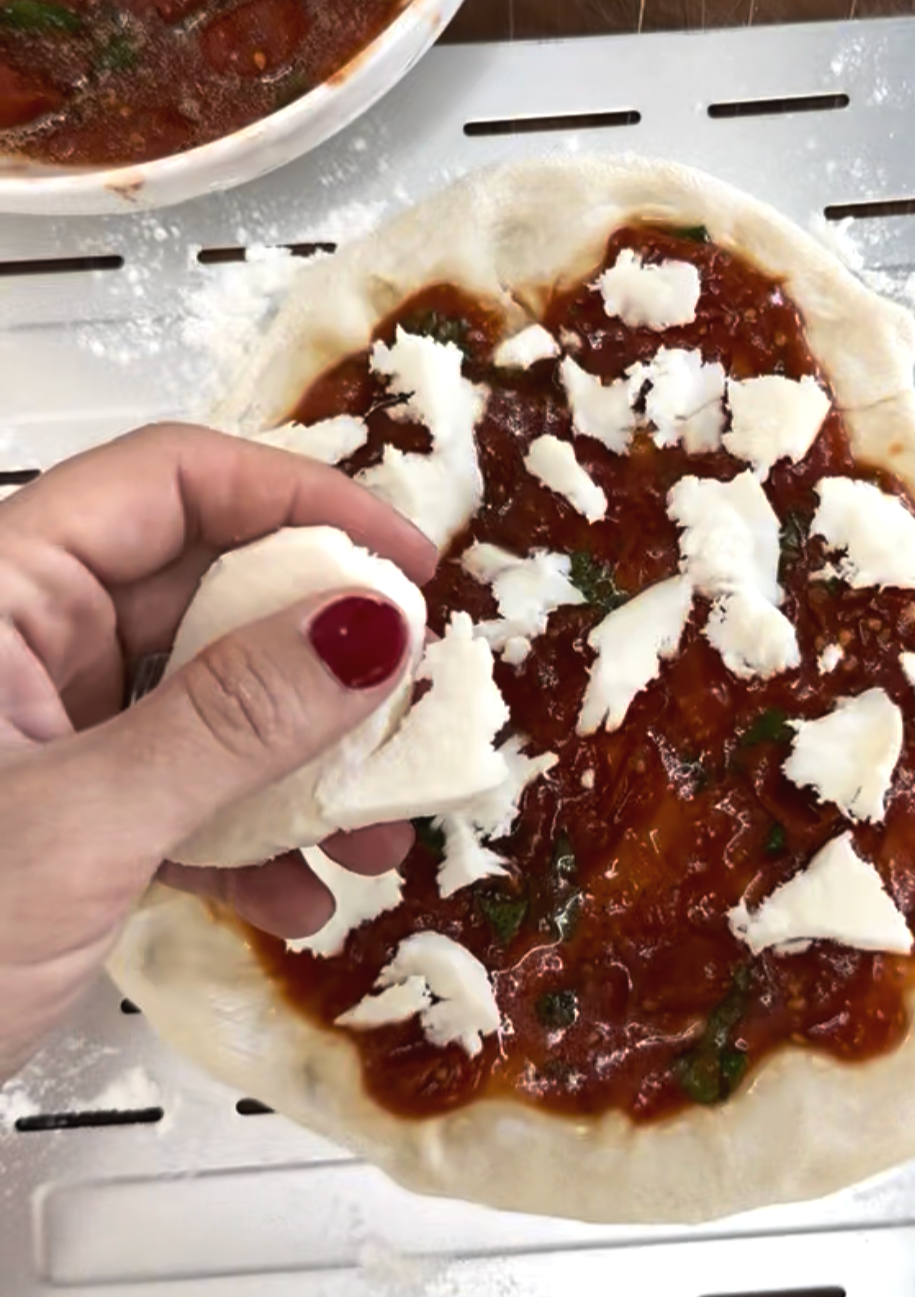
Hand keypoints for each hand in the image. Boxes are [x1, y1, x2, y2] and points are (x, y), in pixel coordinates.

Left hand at [0, 423, 434, 1079]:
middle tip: (411, 696)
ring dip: (305, 762)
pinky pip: (188, 788)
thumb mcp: (79, 823)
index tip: (407, 561)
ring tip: (374, 823)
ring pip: (212, 700)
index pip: (172, 483)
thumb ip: (231, 721)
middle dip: (322, 652)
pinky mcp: (72, 807)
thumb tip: (371, 624)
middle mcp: (26, 642)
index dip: (302, 499)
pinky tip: (297, 896)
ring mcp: (52, 729)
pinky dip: (251, 838)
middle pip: (209, 593)